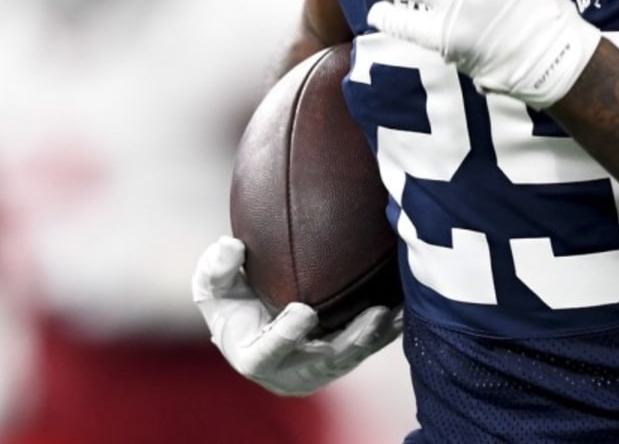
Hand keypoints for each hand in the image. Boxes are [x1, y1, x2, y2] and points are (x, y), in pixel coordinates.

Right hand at [191, 236, 401, 395]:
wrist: (247, 324)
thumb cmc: (228, 302)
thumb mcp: (213, 286)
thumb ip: (217, 269)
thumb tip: (229, 246)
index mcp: (252, 356)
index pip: (269, 352)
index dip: (285, 335)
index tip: (302, 311)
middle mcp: (287, 373)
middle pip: (322, 362)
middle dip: (349, 342)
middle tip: (372, 315)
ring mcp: (316, 370)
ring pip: (350, 358)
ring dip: (375, 337)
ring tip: (396, 311)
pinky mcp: (338, 361)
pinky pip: (365, 348)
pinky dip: (385, 331)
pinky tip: (405, 307)